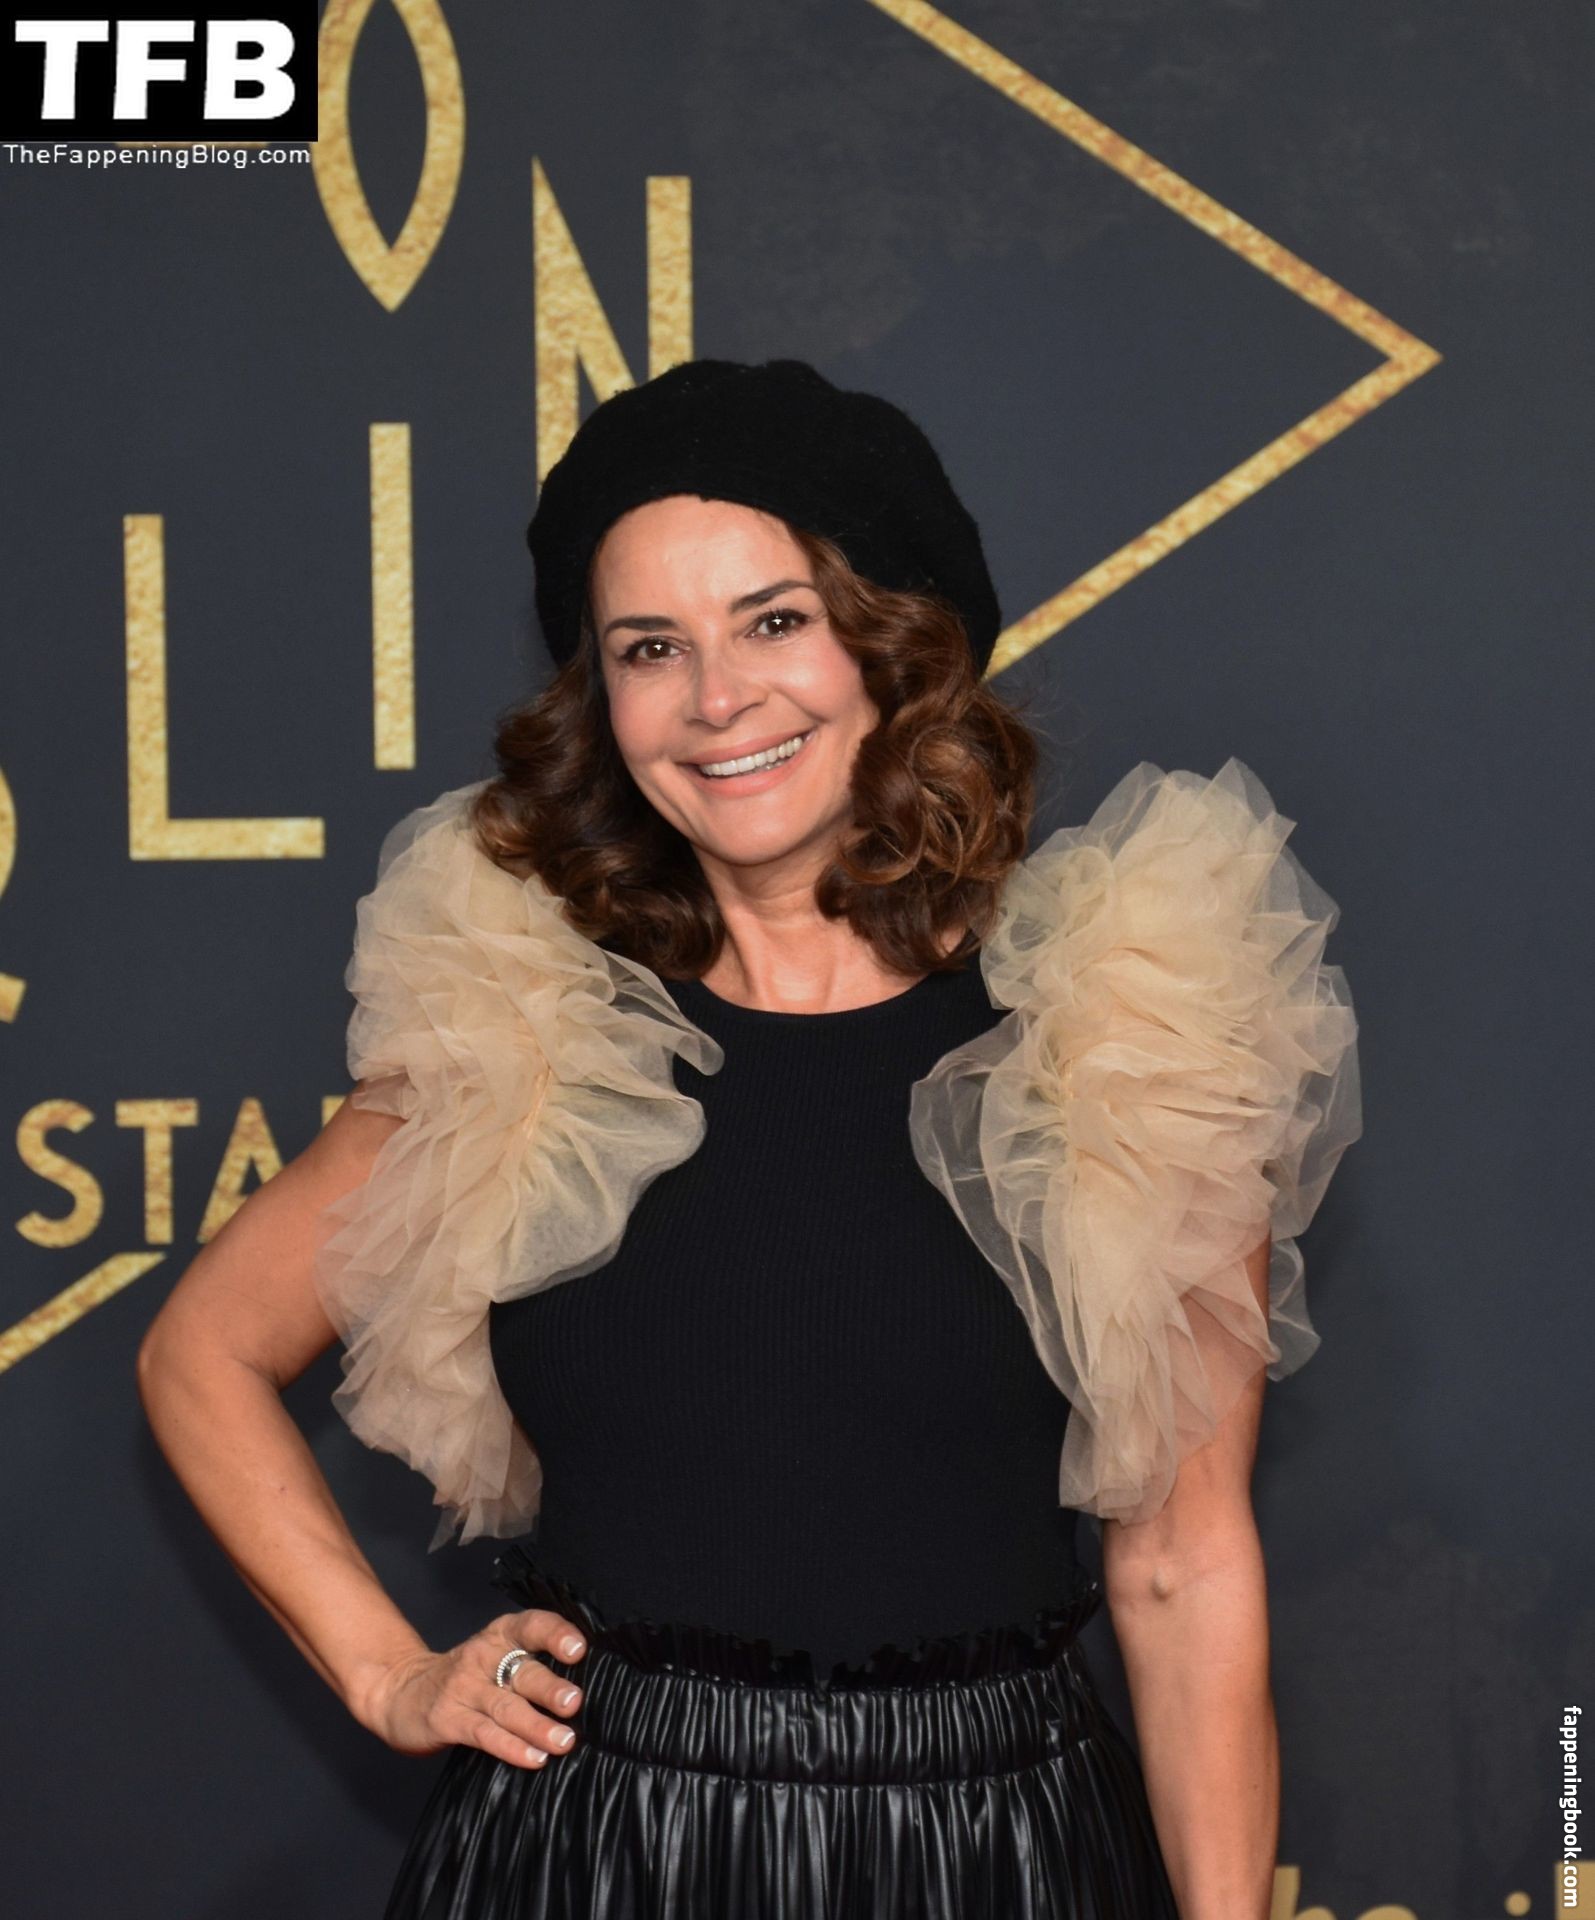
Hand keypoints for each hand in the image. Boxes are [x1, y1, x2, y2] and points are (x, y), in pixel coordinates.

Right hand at [357, 1607, 589, 1770]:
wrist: (401, 1690)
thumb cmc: (466, 1676)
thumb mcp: (495, 1657)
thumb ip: (532, 1666)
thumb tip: (590, 1687)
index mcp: (501, 1635)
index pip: (531, 1626)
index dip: (555, 1634)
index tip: (579, 1649)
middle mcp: (483, 1657)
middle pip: (522, 1671)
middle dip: (549, 1687)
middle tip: (574, 1702)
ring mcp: (463, 1688)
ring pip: (506, 1707)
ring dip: (537, 1725)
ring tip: (564, 1741)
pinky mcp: (448, 1719)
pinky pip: (484, 1733)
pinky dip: (511, 1747)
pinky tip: (533, 1758)